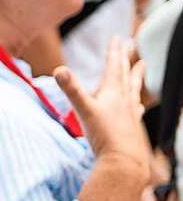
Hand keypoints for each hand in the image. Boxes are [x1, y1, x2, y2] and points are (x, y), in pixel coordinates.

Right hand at [54, 37, 149, 184]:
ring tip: (142, 66)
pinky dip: (136, 103)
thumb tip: (58, 70)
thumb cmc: (105, 136)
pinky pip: (135, 110)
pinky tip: (138, 105)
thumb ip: (71, 89)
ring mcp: (130, 114)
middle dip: (125, 59)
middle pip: (125, 74)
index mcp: (112, 93)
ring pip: (134, 89)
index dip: (115, 52)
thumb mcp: (83, 110)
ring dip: (136, 76)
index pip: (114, 67)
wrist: (124, 162)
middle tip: (130, 45)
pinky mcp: (132, 127)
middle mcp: (124, 100)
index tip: (118, 38)